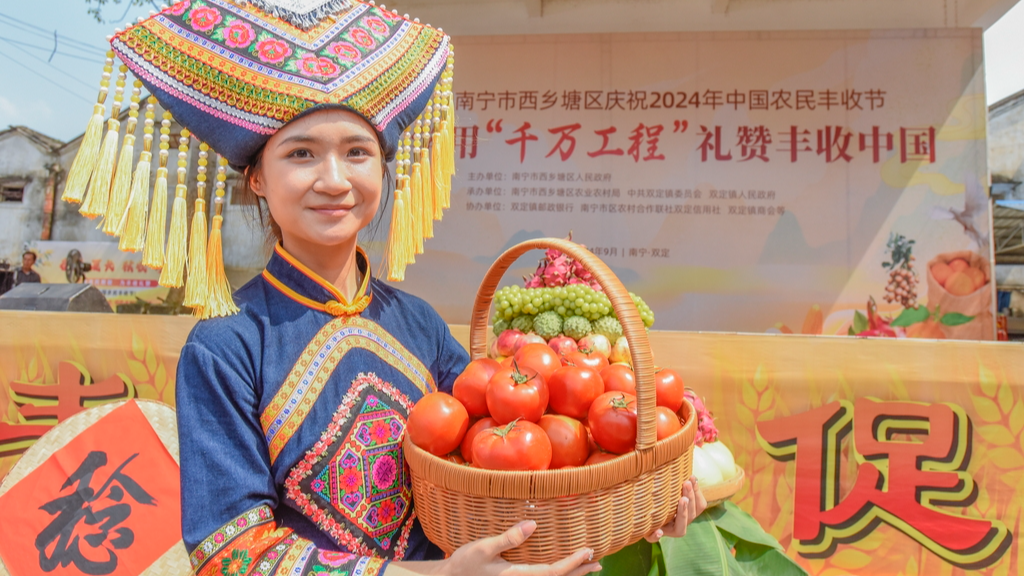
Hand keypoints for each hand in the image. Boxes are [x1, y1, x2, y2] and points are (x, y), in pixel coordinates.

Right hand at [436, 520, 601, 575]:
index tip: (589, 552)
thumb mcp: (483, 548)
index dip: (573, 563)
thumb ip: (508, 538)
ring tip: (587, 568)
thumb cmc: (463, 565)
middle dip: (579, 572)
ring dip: (571, 575)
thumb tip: (533, 525)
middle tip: (598, 562)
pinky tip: (560, 571)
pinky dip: (556, 575)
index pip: (554, 572)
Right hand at [645, 476, 706, 541]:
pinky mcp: (694, 506)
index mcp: (674, 531)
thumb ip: (651, 536)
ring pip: (698, 507)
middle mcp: (684, 524)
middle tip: (685, 483)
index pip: (682, 525)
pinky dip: (697, 488)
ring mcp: (690, 515)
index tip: (682, 499)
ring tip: (690, 478)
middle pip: (692, 514)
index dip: (683, 513)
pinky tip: (692, 477)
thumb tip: (659, 533)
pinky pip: (700, 500)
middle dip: (690, 497)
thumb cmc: (647, 522)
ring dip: (695, 492)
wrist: (650, 510)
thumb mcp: (647, 531)